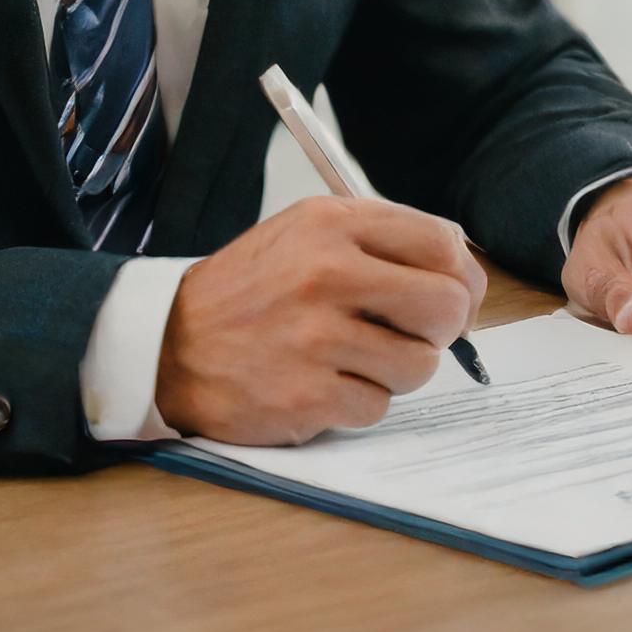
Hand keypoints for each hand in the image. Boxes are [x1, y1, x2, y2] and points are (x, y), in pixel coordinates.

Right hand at [152, 196, 488, 444]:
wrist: (167, 344)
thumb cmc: (250, 291)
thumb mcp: (305, 235)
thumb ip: (379, 241)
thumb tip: (461, 271)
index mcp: (331, 225)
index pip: (441, 242)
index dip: (464, 275)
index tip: (458, 294)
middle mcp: (326, 274)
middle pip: (444, 305)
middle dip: (444, 328)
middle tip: (417, 334)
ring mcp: (316, 337)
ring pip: (419, 364)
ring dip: (398, 370)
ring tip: (357, 359)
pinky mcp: (306, 395)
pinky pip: (377, 407)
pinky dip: (360, 402)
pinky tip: (325, 384)